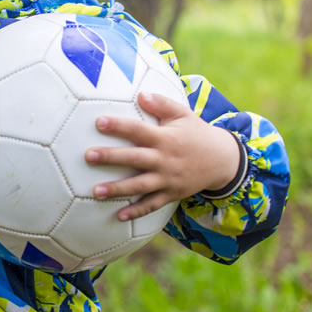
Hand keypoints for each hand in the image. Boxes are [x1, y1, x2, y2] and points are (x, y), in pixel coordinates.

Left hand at [86, 91, 240, 220]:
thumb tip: (140, 94)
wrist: (223, 160)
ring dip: (118, 189)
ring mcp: (168, 179)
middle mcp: (164, 159)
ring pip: (140, 185)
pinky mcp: (171, 194)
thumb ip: (161, 104)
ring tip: (96, 191)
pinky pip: (153, 204)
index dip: (119, 126)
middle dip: (112, 157)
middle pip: (135, 158)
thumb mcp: (183, 114)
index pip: (138, 130)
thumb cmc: (196, 133)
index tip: (98, 122)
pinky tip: (119, 216)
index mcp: (165, 138)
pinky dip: (137, 211)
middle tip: (89, 156)